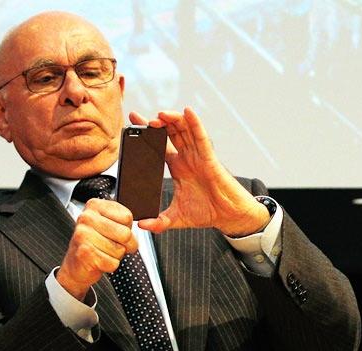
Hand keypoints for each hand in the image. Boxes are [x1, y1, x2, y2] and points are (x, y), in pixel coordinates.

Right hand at [57, 199, 138, 299]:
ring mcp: (83, 235)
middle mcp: (87, 217)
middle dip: (124, 245)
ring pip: (120, 250)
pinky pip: (113, 263)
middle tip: (109, 246)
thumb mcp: (109, 225)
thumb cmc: (95, 245)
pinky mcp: (84, 253)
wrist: (76, 266)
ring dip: (115, 256)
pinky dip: (110, 266)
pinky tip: (98, 262)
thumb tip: (150, 223)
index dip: (126, 229)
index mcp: (95, 205)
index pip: (127, 217)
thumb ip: (125, 221)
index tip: (113, 232)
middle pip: (126, 234)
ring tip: (101, 253)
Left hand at [128, 107, 269, 236]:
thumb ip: (159, 222)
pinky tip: (188, 112)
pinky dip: (195, 124)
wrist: (228, 216)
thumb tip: (142, 226)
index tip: (133, 125)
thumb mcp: (177, 217)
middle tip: (138, 118)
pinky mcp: (210, 158)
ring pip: (184, 131)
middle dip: (155, 123)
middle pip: (170, 133)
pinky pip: (201, 137)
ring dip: (172, 120)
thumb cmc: (208, 212)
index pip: (160, 146)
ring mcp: (199, 156)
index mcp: (178, 168)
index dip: (147, 135)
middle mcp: (188, 158)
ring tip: (158, 115)